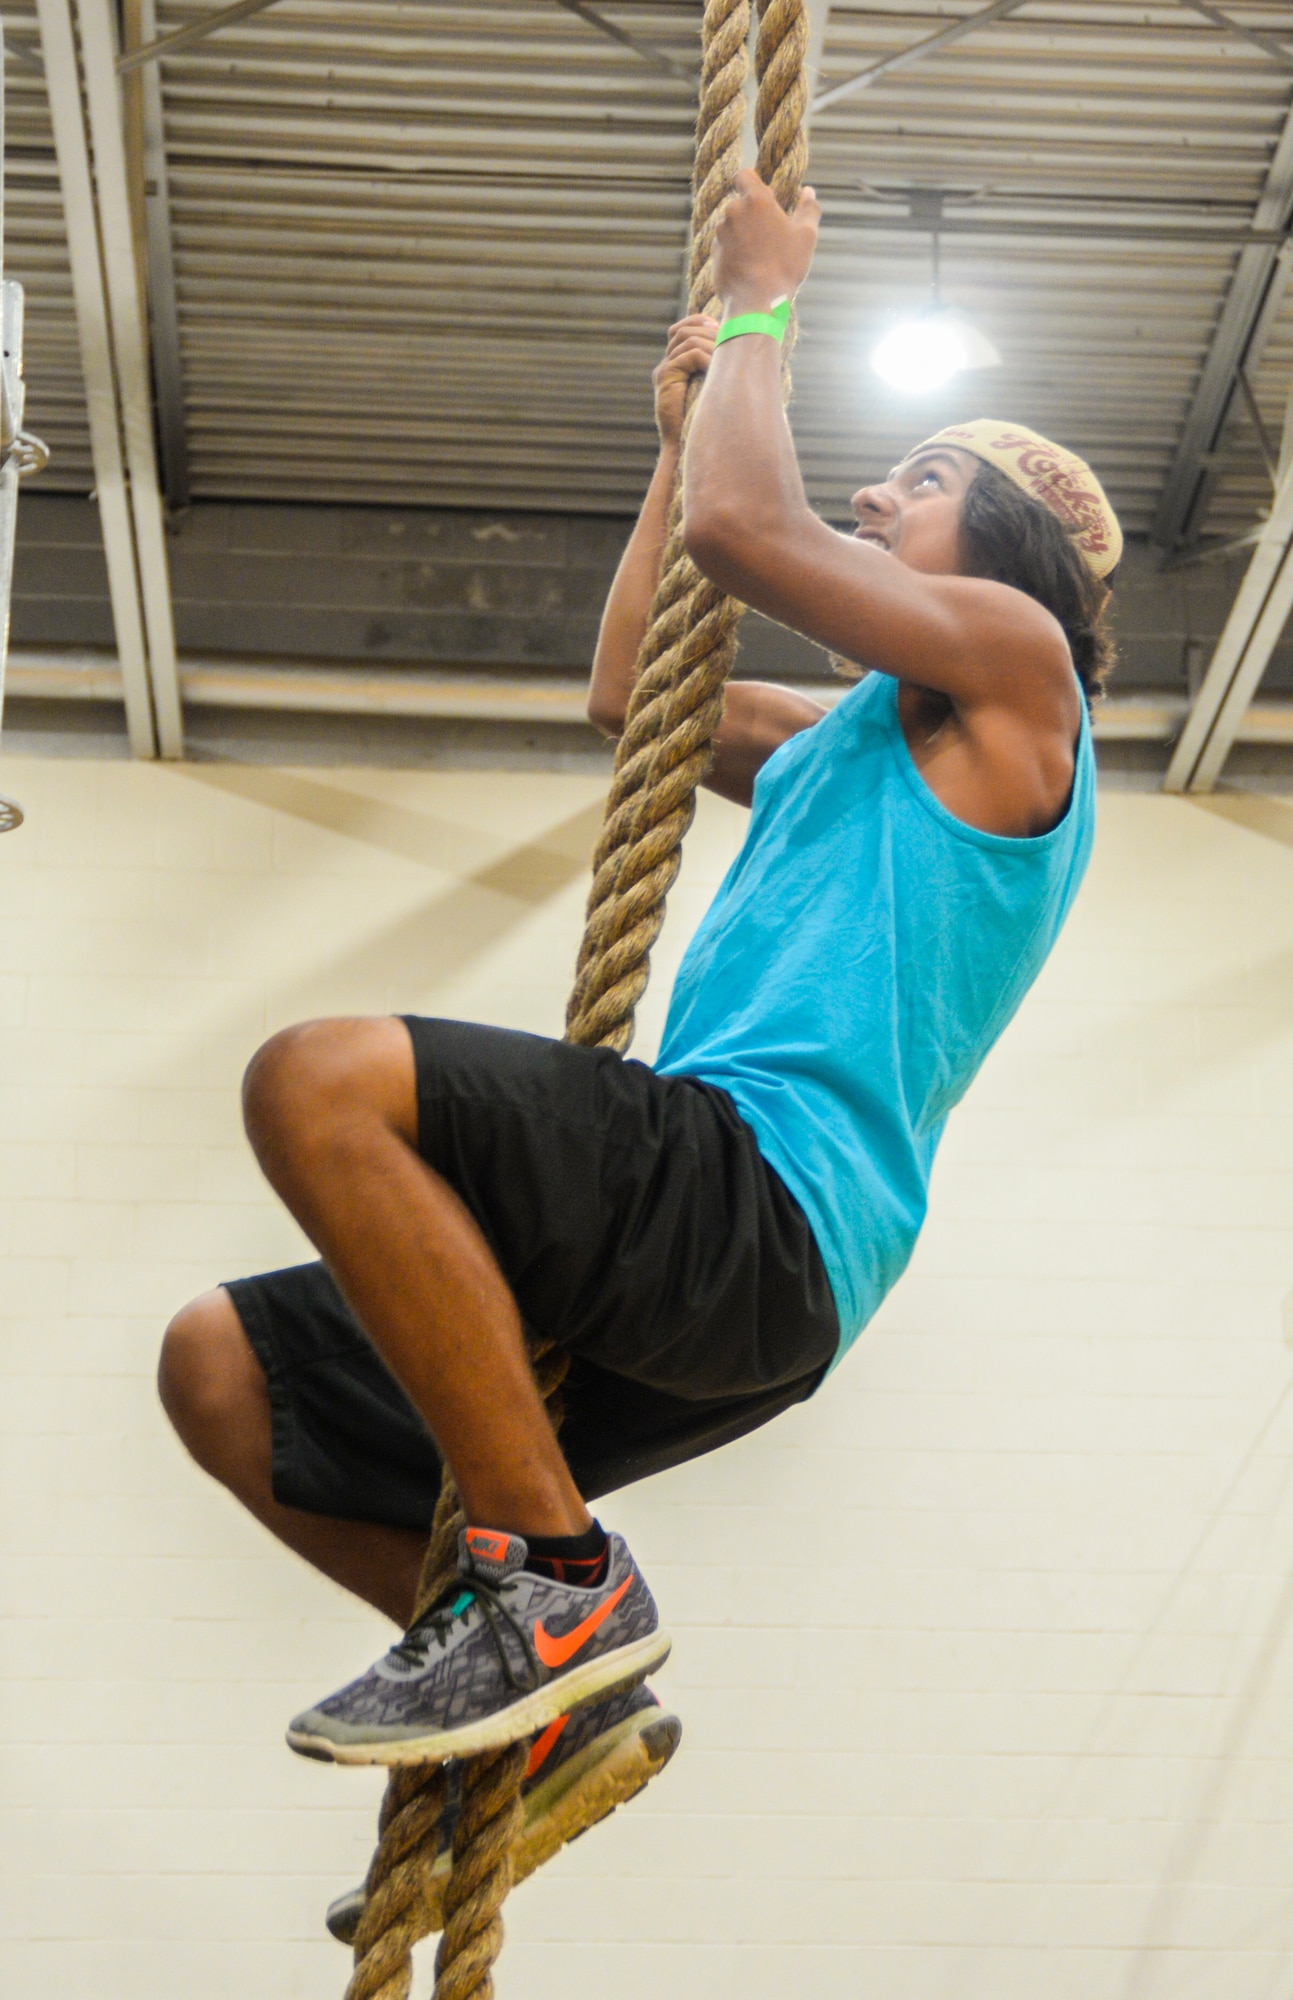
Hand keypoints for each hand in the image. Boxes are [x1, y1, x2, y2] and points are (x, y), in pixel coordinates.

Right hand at [652, 313, 718, 446]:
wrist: (686, 448)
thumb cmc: (706, 422)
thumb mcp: (713, 388)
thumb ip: (716, 368)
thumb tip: (741, 345)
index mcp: (676, 365)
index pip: (681, 328)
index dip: (700, 322)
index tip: (722, 327)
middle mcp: (666, 365)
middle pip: (685, 330)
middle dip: (710, 331)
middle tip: (729, 341)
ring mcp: (664, 370)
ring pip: (688, 339)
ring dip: (712, 345)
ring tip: (726, 360)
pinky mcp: (665, 377)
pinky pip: (690, 355)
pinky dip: (708, 359)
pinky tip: (718, 371)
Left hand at [712, 169, 819, 315]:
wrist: (757, 303)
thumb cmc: (785, 267)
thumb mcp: (806, 237)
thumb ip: (808, 209)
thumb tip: (809, 192)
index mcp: (756, 200)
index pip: (743, 175)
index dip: (749, 181)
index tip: (759, 192)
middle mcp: (733, 211)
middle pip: (739, 204)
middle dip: (750, 214)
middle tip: (768, 234)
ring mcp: (720, 233)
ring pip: (730, 225)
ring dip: (741, 233)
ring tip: (759, 255)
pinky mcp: (713, 253)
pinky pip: (724, 245)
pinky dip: (733, 251)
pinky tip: (748, 267)